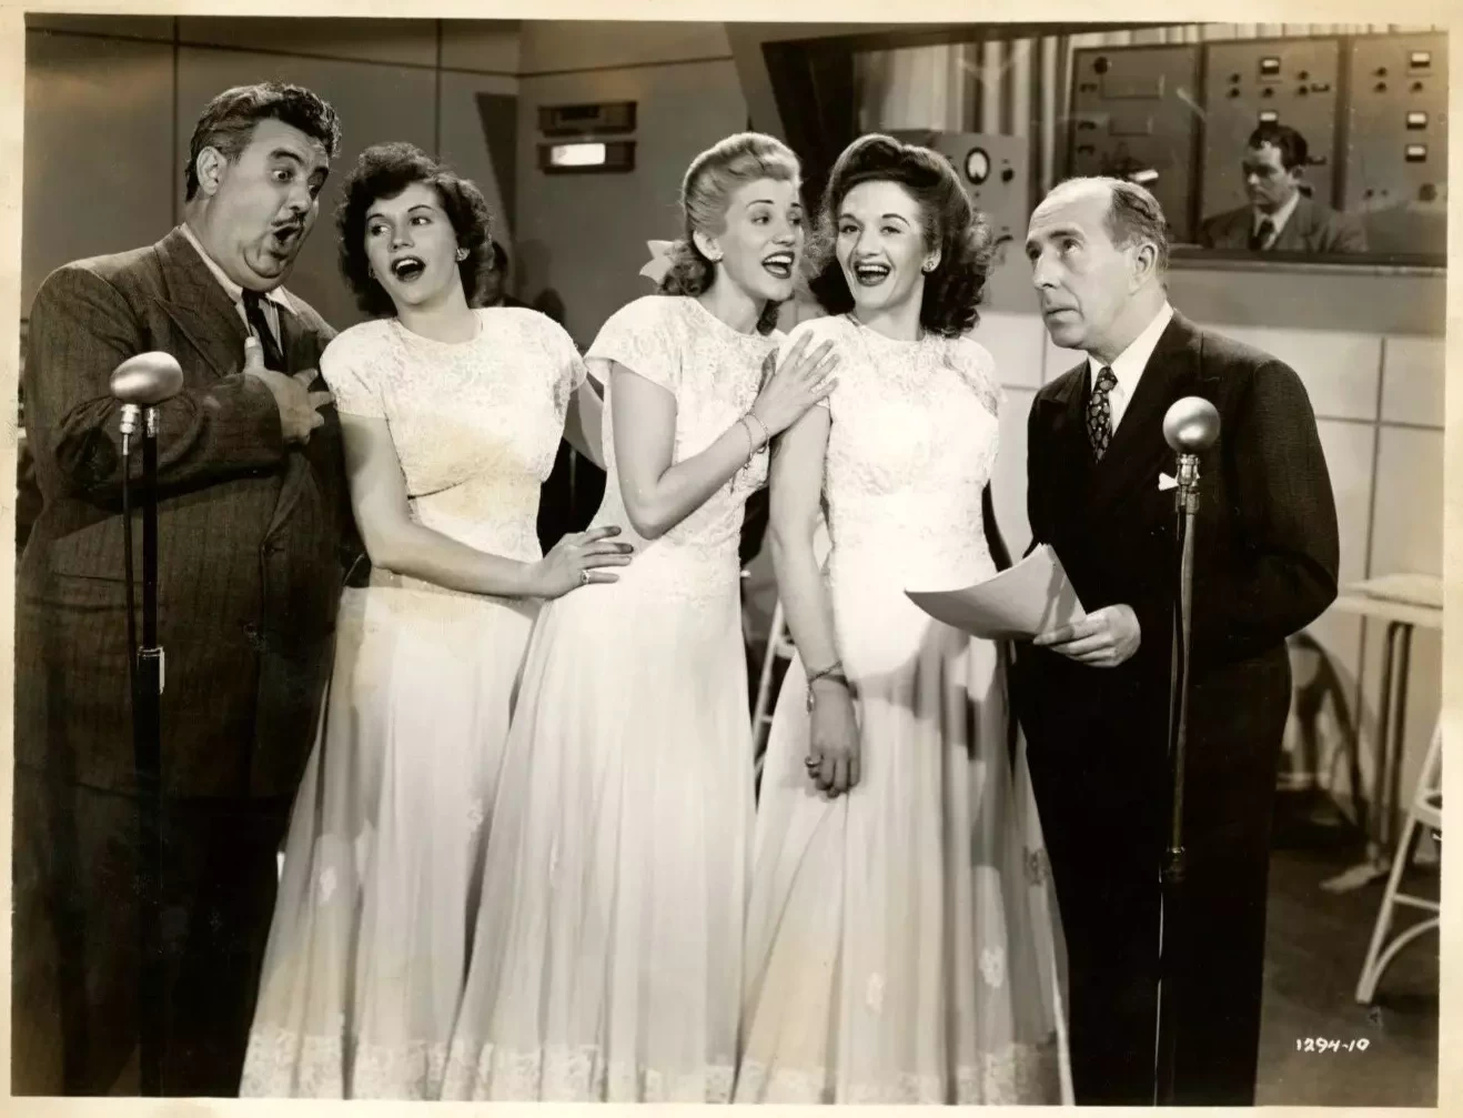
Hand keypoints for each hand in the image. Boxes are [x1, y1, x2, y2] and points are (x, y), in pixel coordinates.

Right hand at [243, 340, 332, 443]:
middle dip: (325, 398)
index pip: (306, 377)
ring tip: (315, 424)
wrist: (257, 414)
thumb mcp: (254, 370)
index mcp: (296, 386)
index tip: (315, 372)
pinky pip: (303, 439)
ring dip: (315, 422)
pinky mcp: (299, 435)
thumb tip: (251, 338)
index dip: (310, 375)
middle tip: (331, 398)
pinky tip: (300, 442)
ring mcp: (305, 420)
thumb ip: (255, 355)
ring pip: (318, 421)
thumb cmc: (259, 389)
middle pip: (321, 399)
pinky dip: (301, 439)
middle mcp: (305, 403)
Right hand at [530, 525, 633, 597]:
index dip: (606, 531)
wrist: (535, 578)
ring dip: (615, 560)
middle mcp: (573, 551)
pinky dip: (605, 576)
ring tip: (628, 561)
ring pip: (598, 559)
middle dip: (616, 547)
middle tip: (631, 548)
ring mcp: (574, 564)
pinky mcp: (573, 577)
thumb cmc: (548, 564)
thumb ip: (571, 540)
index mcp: (570, 542)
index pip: (591, 534)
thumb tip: (584, 533)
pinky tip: (616, 577)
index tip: (619, 530)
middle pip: (599, 546)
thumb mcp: (559, 547)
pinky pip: (592, 576)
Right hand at [748, 334, 838, 437]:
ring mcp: (801, 390)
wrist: (763, 420)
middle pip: (811, 361)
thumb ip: (772, 368)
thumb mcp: (767, 382)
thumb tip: (775, 354)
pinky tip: (837, 381)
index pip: (795, 352)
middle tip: (831, 342)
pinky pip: (821, 393)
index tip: (811, 332)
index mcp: (783, 372)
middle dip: (822, 350)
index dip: (804, 341)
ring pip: (819, 374)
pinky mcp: (806, 402)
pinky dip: (830, 387)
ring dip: (830, 364)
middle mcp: (794, 379)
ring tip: (838, 356)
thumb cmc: (763, 402)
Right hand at [805, 681, 859, 797]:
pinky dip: (812, 770)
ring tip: (819, 784)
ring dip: (821, 784)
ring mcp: (828, 751)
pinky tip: (812, 768)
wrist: (832, 699)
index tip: (843, 786)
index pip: (853, 777)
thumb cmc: (846, 714)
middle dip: (834, 791)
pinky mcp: (815, 746)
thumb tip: (843, 764)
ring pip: (824, 777)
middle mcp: (842, 754)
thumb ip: (849, 751)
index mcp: (855, 751)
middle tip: (830, 792)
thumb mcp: (853, 735)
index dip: (848, 785)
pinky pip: (813, 765)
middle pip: (839, 782)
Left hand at [1033, 604, 1141, 667]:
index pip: (1070, 632)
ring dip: (1064, 653)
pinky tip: (1071, 652)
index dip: (1052, 637)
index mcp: (1102, 624)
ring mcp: (1109, 654)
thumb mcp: (1102, 611)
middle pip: (1072, 648)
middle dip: (1055, 646)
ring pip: (1079, 657)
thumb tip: (1058, 627)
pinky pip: (1088, 662)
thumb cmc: (1118, 615)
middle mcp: (1105, 640)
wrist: (1144, 628)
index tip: (1037, 639)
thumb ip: (1084, 621)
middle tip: (1044, 644)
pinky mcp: (1112, 662)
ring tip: (1055, 647)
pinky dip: (1077, 658)